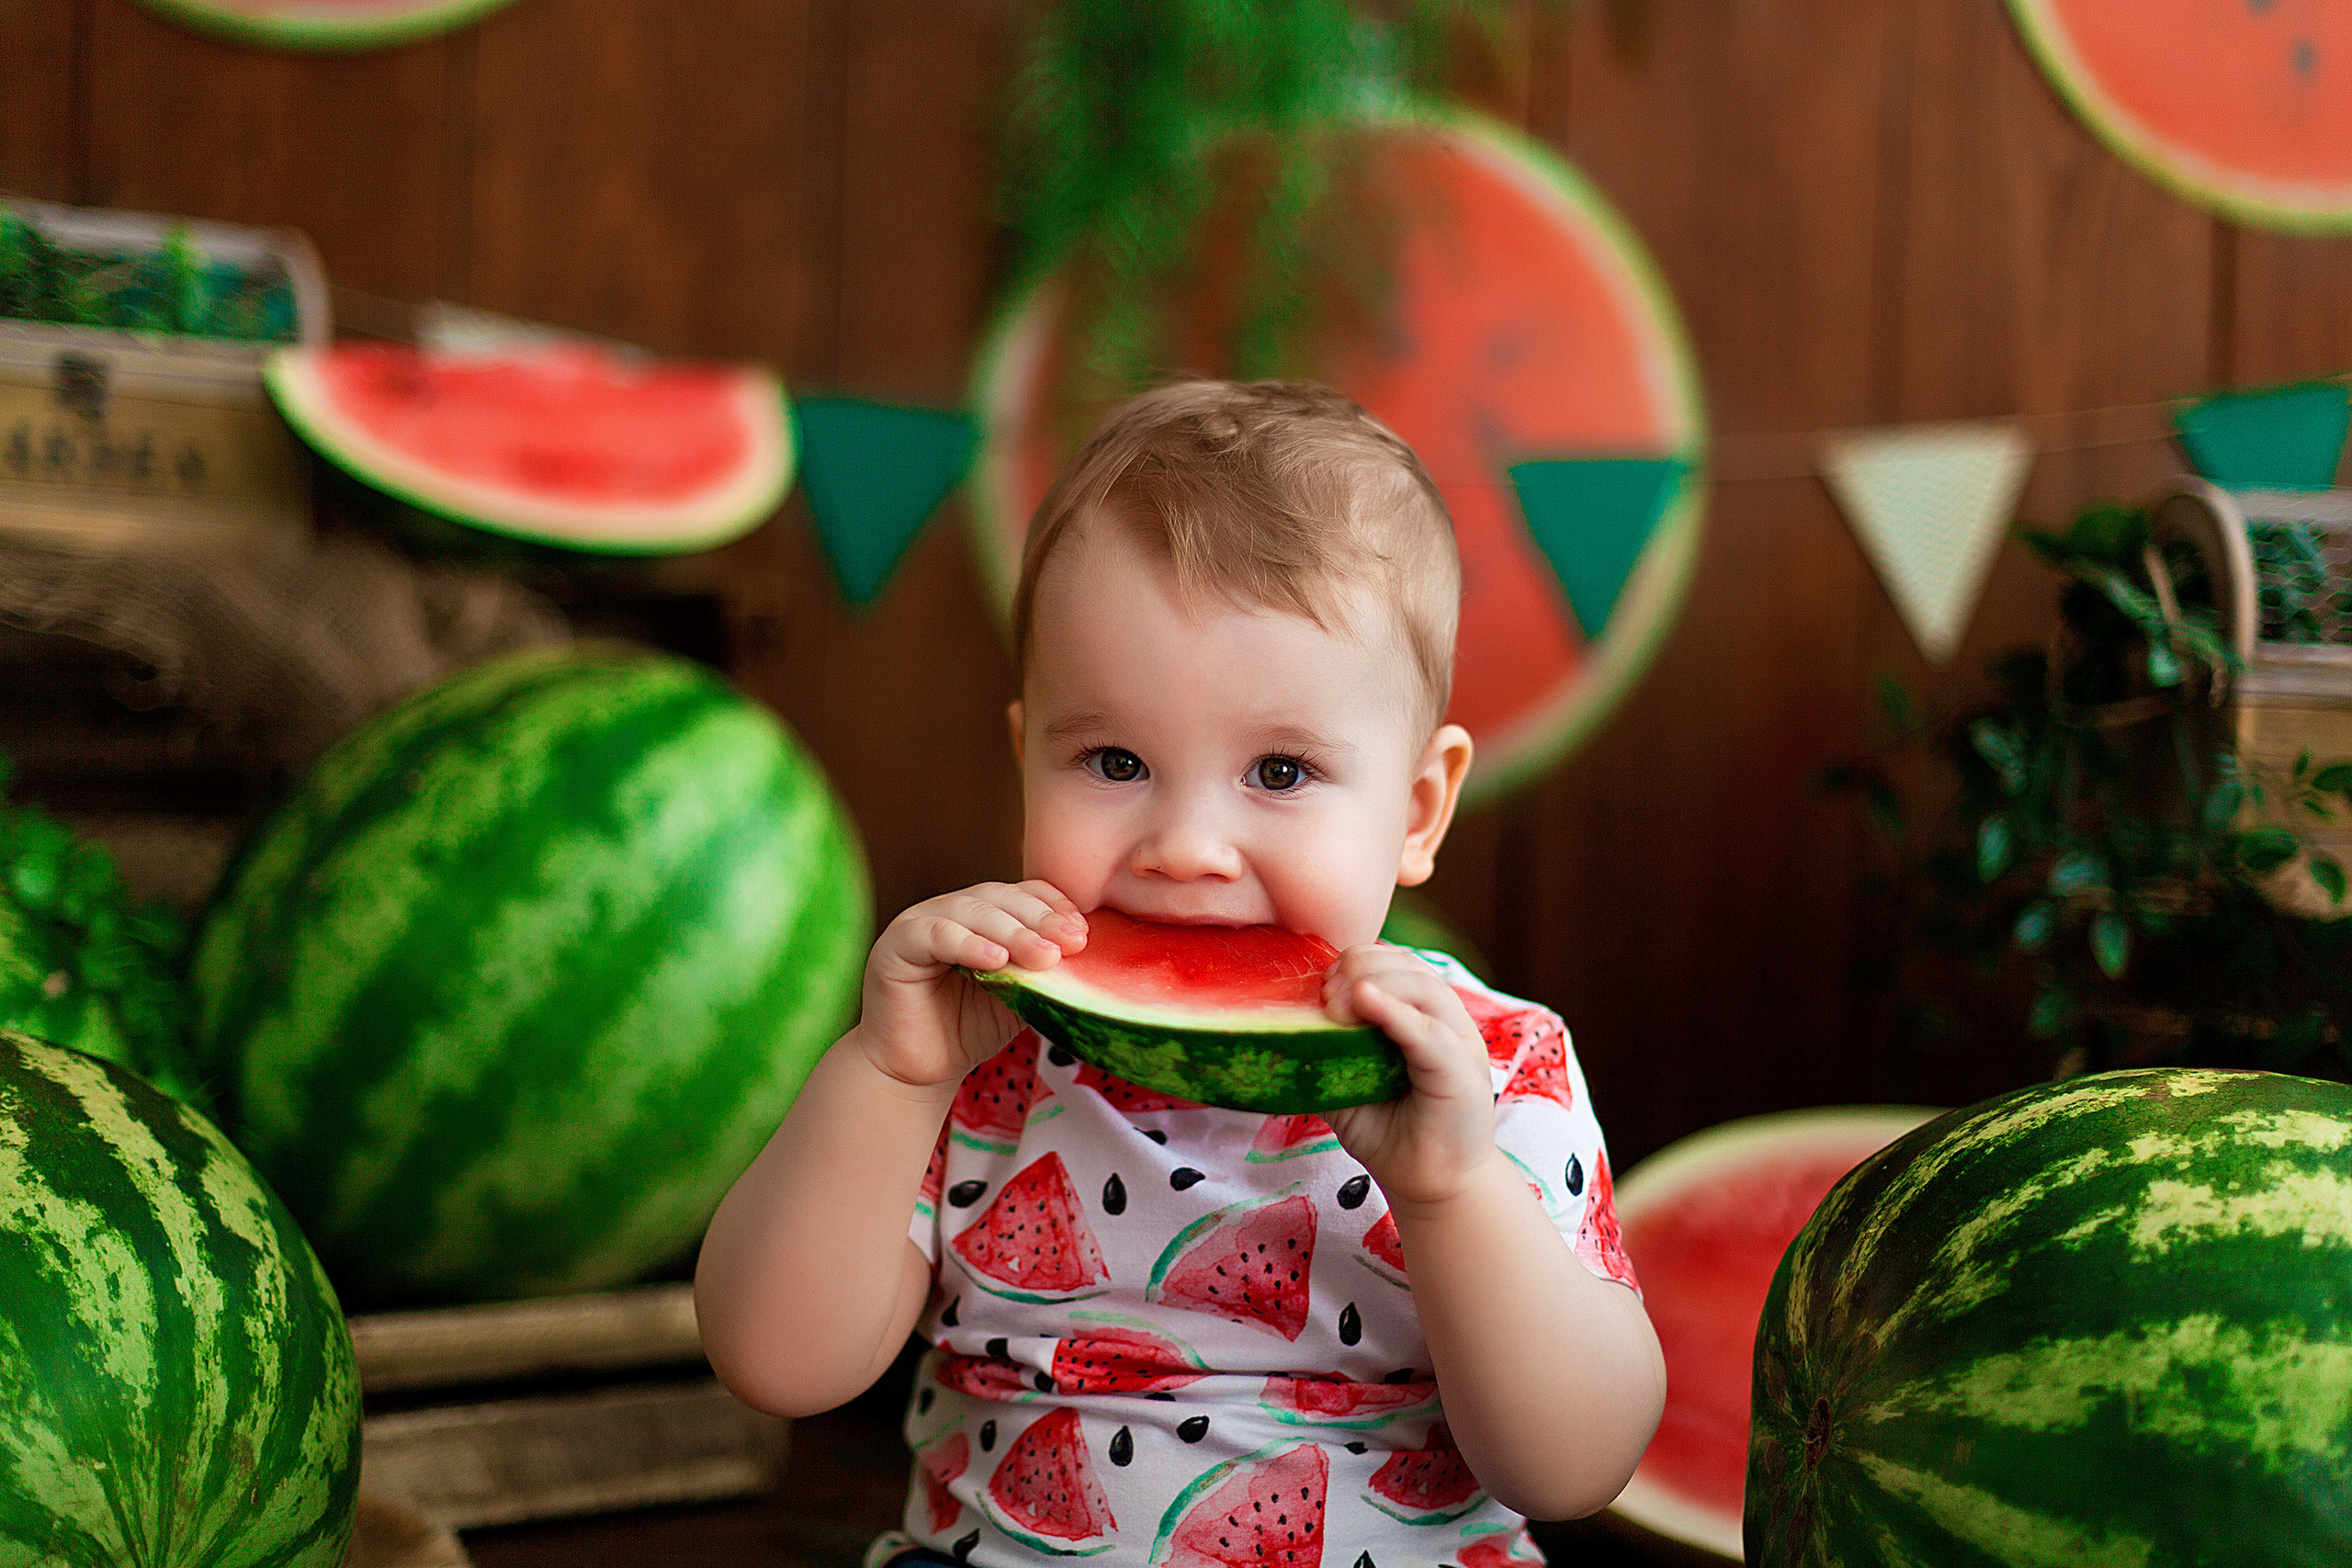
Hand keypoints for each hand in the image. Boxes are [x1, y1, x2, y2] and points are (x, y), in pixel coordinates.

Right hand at [853, 881, 1086, 1091]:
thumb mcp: (1019, 997)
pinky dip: (967, 943)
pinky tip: (995, 960)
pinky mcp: (895, 944)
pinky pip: (934, 934)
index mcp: (982, 916)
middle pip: (1000, 898)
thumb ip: (1044, 973)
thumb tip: (1092, 959)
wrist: (917, 1071)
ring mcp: (920, 922)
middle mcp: (951, 910)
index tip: (1083, 933)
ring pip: (971, 911)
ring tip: (1043, 956)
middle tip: (1071, 943)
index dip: (1053, 907)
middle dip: (1040, 919)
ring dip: (1012, 932)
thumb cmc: (968, 1030)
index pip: (1022, 894)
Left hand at [1318, 945, 1500, 1209]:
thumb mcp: (1343, 1086)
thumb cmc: (1389, 1133)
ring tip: (1335, 1005)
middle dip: (1358, 968)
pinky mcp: (1461, 1072)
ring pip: (1422, 986)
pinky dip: (1395, 1012)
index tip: (1319, 988)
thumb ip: (1322, 1054)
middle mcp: (1445, 1021)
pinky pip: (1428, 1032)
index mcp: (1421, 1015)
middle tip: (1324, 1000)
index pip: (1392, 962)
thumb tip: (1275, 1030)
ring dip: (1373, 982)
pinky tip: (1364, 1002)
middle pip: (1406, 964)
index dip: (1354, 962)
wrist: (1429, 1184)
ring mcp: (1458, 1043)